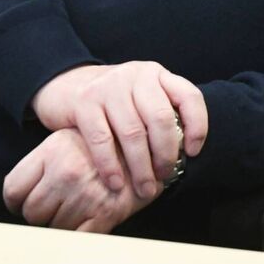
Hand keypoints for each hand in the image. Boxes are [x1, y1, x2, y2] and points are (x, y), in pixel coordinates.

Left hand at [3, 128, 153, 231]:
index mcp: (52, 152)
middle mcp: (65, 173)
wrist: (150, 146)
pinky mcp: (103, 215)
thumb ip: (42, 162)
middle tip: (53, 207)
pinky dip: (76, 235)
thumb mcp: (67, 140)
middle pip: (31, 212)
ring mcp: (84, 195)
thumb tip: (18, 193)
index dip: (16, 202)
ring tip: (76, 208)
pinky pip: (75, 238)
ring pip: (52, 228)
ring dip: (60, 224)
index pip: (13, 189)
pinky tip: (84, 222)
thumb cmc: (105, 144)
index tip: (23, 204)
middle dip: (39, 214)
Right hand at [31, 61, 206, 199]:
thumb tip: (184, 155)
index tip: (192, 152)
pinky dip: (111, 166)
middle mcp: (135, 76)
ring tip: (144, 188)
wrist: (66, 85)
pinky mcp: (85, 102)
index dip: (197, 126)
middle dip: (165, 154)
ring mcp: (109, 87)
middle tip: (164, 176)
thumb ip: (160, 114)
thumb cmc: (113, 102)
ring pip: (133, 132)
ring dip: (140, 167)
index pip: (189, 96)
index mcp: (156, 75)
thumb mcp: (140, 97)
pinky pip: (102, 139)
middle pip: (160, 118)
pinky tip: (115, 183)